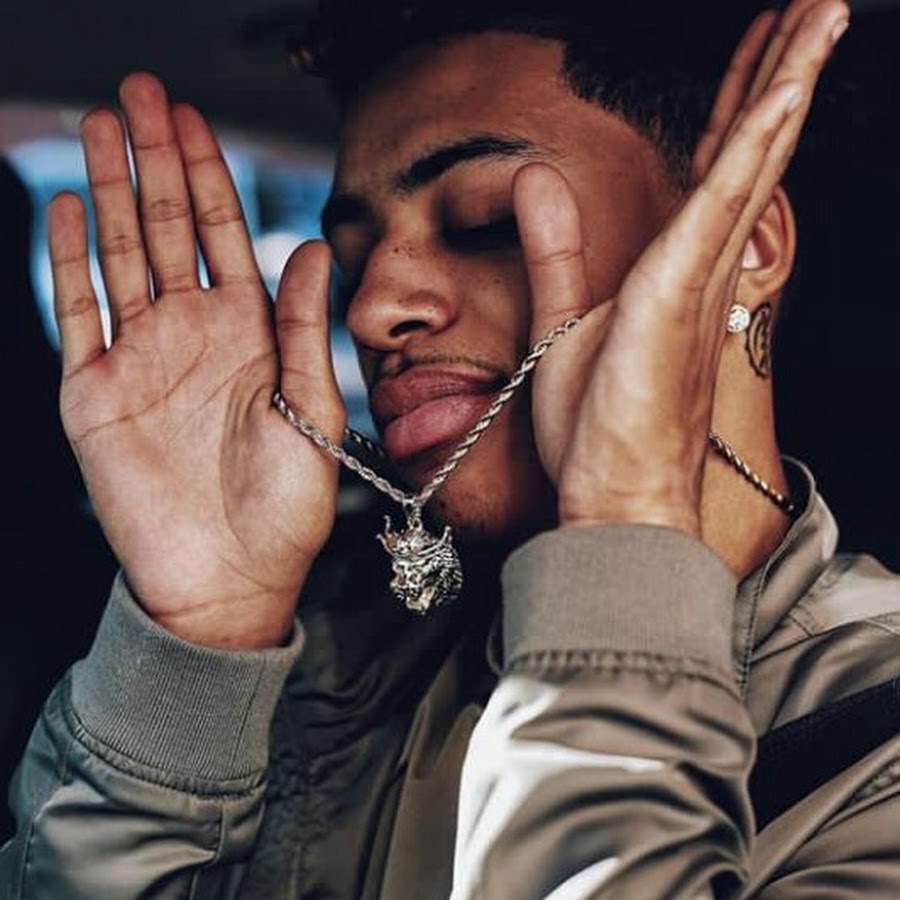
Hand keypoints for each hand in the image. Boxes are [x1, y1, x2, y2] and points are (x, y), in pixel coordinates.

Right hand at [50, 74, 344, 647]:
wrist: (232, 577)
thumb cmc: (285, 507)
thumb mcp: (313, 413)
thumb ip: (306, 330)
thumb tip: (313, 247)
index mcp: (250, 336)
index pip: (225, 235)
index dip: (210, 175)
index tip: (195, 118)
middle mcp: (194, 334)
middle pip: (170, 228)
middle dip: (157, 160)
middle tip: (143, 91)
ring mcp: (142, 358)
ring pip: (122, 254)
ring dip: (114, 190)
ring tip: (104, 125)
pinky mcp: (96, 392)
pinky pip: (79, 313)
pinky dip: (74, 261)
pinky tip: (76, 206)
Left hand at [515, 0, 847, 535]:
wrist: (615, 496)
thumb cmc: (601, 428)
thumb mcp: (561, 320)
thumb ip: (554, 247)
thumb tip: (536, 178)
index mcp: (677, 270)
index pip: (714, 170)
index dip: (739, 106)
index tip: (763, 48)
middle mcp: (703, 267)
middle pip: (749, 150)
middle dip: (781, 71)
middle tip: (818, 6)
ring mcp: (699, 278)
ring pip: (752, 161)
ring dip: (787, 81)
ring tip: (824, 13)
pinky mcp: (677, 294)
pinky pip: (722, 204)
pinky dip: (756, 144)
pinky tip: (785, 89)